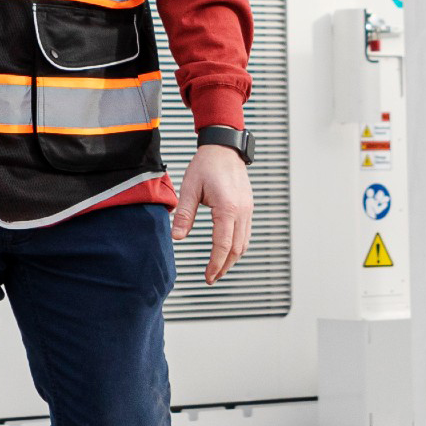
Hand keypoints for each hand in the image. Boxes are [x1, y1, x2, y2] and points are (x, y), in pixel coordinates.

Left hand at [174, 142, 251, 284]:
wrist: (224, 148)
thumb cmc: (206, 165)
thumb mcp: (190, 188)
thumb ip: (184, 214)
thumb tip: (178, 237)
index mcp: (227, 208)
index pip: (223, 245)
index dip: (215, 264)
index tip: (208, 276)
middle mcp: (241, 211)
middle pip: (236, 249)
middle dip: (224, 266)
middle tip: (211, 278)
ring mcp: (248, 209)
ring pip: (244, 243)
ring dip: (232, 259)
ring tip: (219, 269)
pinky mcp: (248, 207)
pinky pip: (247, 233)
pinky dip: (238, 246)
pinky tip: (227, 251)